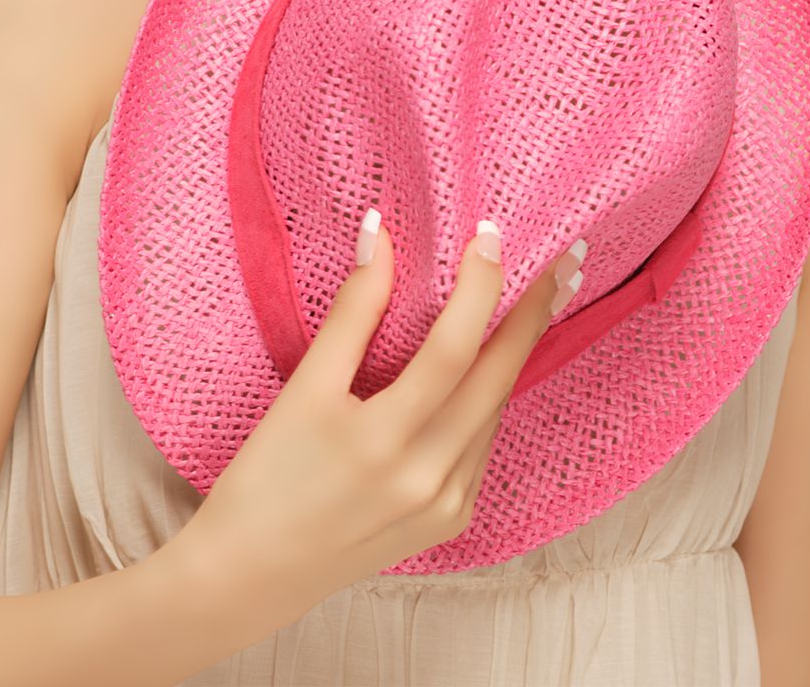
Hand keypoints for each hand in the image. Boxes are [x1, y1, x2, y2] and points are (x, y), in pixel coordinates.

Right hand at [176, 214, 584, 625]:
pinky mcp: (449, 521)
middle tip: (563, 261)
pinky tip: (490, 365)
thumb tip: (380, 236)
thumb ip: (350, 313)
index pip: (453, 348)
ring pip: (495, 412)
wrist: (247, 578)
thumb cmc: (264, 479)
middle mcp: (429, 478)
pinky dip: (489, 397)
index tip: (489, 232)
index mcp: (385, 441)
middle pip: (499, 379)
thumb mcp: (302, 390)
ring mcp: (446, 506)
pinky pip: (482, 444)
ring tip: (536, 300)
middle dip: (534, 314)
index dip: (478, 285)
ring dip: (516, 354)